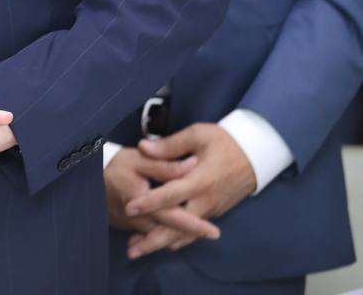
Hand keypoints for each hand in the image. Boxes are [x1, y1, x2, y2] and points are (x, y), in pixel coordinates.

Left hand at [122, 124, 255, 257]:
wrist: (255, 155)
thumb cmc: (224, 141)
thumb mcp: (197, 135)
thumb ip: (169, 145)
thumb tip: (143, 147)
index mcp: (199, 180)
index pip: (170, 195)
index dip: (149, 203)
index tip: (130, 208)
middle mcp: (204, 201)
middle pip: (177, 226)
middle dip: (153, 240)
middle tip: (131, 250)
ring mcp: (210, 210)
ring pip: (185, 234)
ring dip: (162, 242)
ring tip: (139, 249)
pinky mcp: (213, 213)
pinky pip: (193, 232)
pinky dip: (177, 239)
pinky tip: (161, 241)